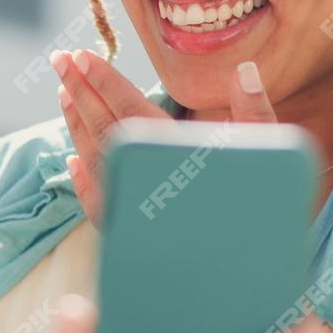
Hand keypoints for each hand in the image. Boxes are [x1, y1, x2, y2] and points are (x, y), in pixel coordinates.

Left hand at [53, 51, 277, 222]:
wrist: (255, 275)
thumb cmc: (267, 212)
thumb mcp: (272, 155)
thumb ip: (255, 111)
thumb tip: (245, 70)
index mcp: (179, 157)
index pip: (131, 110)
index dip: (105, 82)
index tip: (81, 57)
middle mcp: (150, 186)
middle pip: (105, 130)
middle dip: (80, 92)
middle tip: (60, 61)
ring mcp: (135, 214)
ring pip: (95, 164)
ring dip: (77, 126)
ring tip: (64, 93)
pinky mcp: (132, 240)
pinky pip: (98, 206)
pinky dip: (82, 181)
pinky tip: (72, 161)